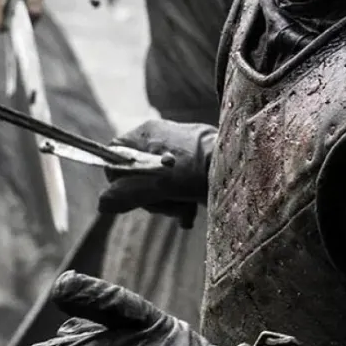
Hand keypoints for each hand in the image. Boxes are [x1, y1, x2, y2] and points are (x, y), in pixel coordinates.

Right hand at [99, 120, 213, 216]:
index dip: (119, 181)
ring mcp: (177, 152)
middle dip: (149, 197)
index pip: (114, 157)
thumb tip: (103, 204)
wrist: (243, 167)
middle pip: (134, 175)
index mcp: (145, 133)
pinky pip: (175, 187)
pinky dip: (180, 202)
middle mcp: (160, 139)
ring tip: (183, 207)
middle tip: (166, 203)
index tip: (134, 196)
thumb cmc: (198, 171)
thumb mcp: (158, 185)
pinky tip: (189, 212)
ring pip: (155, 185)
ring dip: (167, 203)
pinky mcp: (194, 166)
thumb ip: (126, 194)